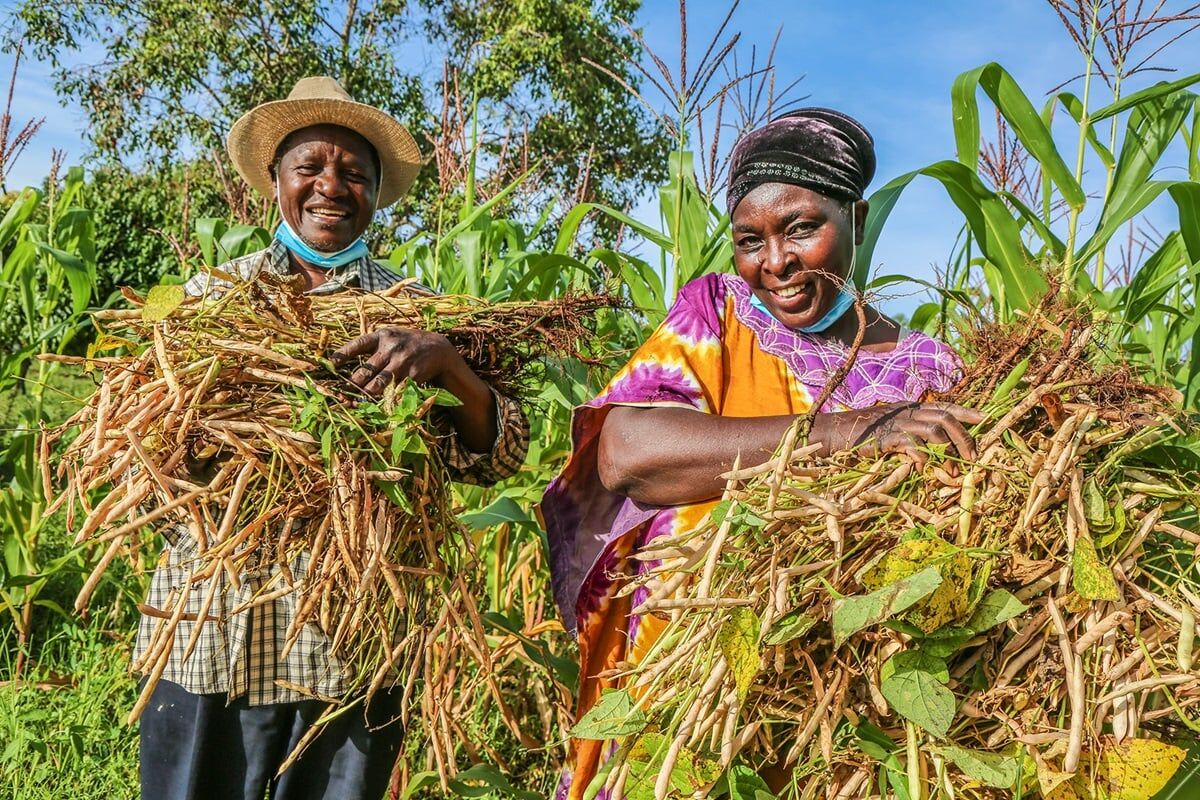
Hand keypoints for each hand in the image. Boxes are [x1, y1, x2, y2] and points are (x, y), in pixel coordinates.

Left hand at [331, 328, 465, 396]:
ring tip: (354, 404)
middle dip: (352, 385)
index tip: (330, 364)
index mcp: (382, 336)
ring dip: (364, 396)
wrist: (438, 349)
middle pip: (365, 371)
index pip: (358, 345)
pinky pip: (393, 392)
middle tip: (341, 394)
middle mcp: (391, 348)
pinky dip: (383, 401)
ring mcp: (402, 363)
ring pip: (377, 385)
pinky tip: (376, 408)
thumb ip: (372, 348)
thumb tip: (342, 363)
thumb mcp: (391, 338)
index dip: (342, 355)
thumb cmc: (407, 344)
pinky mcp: (412, 376)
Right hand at [819, 402, 985, 464]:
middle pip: (945, 418)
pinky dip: (923, 458)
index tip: (985, 418)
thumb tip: (936, 444)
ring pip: (934, 431)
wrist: (837, 433)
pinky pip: (913, 445)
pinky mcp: (887, 438)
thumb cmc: (865, 432)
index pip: (944, 406)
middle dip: (964, 438)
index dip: (965, 412)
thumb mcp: (893, 426)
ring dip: (949, 452)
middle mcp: (907, 412)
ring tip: (953, 471)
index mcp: (911, 408)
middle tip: (973, 457)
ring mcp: (897, 424)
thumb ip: (913, 431)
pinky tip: (924, 469)